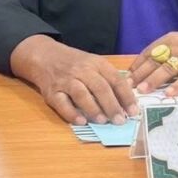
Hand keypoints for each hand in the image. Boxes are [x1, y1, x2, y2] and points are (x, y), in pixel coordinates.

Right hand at [10, 35, 138, 125]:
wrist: (44, 55)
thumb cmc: (74, 62)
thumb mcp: (93, 63)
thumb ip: (109, 78)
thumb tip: (128, 97)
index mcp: (96, 63)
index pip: (115, 79)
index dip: (126, 96)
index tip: (133, 111)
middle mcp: (81, 70)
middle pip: (100, 87)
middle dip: (112, 105)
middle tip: (121, 120)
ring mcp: (65, 80)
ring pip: (81, 94)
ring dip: (94, 109)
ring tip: (104, 121)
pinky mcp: (51, 92)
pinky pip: (62, 103)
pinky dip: (71, 113)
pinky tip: (81, 121)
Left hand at [128, 28, 177, 97]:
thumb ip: (165, 53)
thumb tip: (145, 68)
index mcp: (171, 40)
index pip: (149, 52)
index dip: (136, 65)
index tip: (126, 77)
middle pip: (155, 62)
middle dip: (140, 75)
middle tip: (128, 87)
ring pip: (168, 70)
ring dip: (154, 80)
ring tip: (143, 90)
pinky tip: (168, 94)